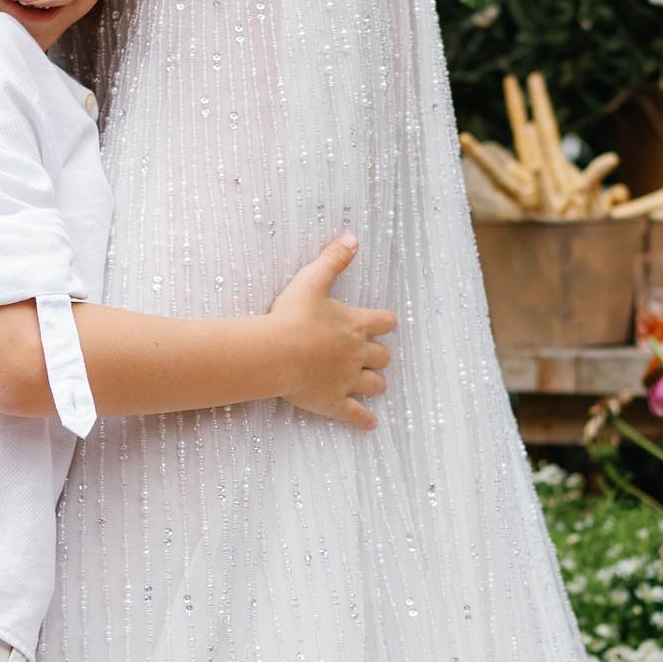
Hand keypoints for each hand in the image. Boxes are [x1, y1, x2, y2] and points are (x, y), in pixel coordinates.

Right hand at [268, 233, 395, 429]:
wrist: (277, 353)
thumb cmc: (292, 315)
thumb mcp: (312, 280)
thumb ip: (334, 258)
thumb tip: (352, 237)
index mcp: (355, 325)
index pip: (384, 322)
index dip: (385, 322)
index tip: (384, 323)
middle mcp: (357, 354)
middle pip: (382, 357)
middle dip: (379, 355)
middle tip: (371, 354)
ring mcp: (347, 380)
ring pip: (375, 384)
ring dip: (375, 383)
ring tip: (372, 383)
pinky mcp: (334, 402)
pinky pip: (355, 415)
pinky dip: (364, 420)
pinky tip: (370, 424)